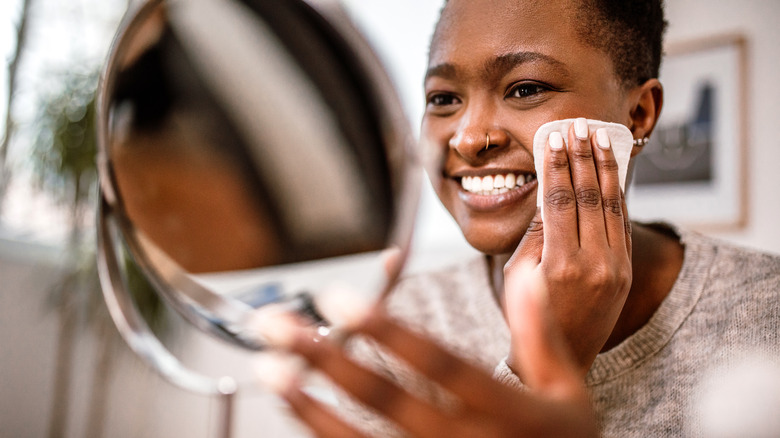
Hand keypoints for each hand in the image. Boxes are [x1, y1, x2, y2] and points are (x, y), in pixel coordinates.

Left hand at [255, 263, 597, 437]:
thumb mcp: (567, 393)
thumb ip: (542, 333)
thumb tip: (526, 272)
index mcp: (509, 413)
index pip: (441, 365)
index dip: (389, 332)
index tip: (344, 300)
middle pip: (385, 401)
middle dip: (327, 358)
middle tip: (280, 326)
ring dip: (309, 405)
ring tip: (269, 370)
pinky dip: (321, 435)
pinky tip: (296, 410)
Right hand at [506, 119, 632, 377]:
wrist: (564, 356)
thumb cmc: (530, 317)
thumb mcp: (520, 276)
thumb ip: (534, 235)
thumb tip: (547, 194)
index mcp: (561, 264)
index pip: (561, 201)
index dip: (558, 166)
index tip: (555, 139)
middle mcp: (594, 263)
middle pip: (590, 196)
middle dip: (583, 157)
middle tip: (578, 127)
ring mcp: (615, 267)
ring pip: (612, 205)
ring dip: (606, 168)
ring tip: (600, 138)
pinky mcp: (625, 270)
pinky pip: (623, 223)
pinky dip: (617, 194)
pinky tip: (611, 172)